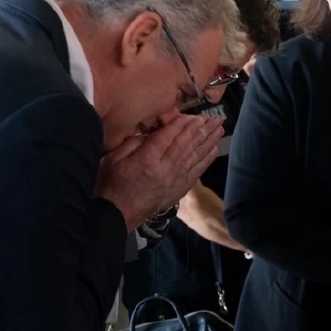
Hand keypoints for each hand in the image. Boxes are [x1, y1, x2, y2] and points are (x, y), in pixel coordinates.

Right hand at [96, 112, 223, 230]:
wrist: (116, 216)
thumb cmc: (110, 185)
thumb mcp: (114, 159)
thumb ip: (134, 143)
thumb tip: (152, 132)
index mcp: (147, 160)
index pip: (169, 136)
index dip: (182, 123)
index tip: (193, 114)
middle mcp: (165, 169)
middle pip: (186, 144)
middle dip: (201, 128)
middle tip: (215, 117)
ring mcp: (174, 181)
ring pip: (195, 156)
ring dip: (208, 140)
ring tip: (219, 128)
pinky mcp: (178, 190)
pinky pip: (196, 171)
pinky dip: (206, 159)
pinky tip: (214, 149)